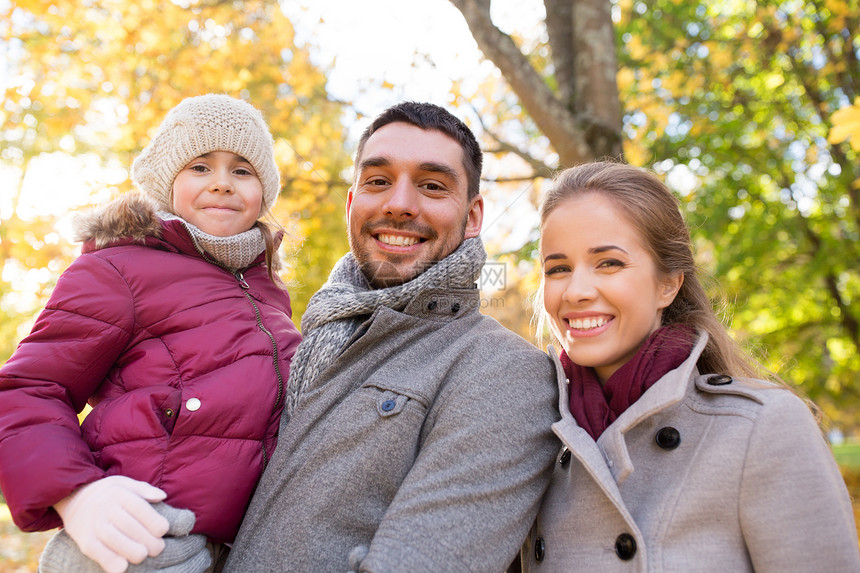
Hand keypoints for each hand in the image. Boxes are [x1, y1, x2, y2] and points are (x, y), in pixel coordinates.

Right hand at [39, 503, 209, 572]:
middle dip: (147, 540)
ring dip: (132, 551)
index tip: (164, 530)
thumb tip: (162, 496)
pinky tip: (123, 567)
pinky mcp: (84, 540)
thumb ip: (144, 490)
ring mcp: (93, 524)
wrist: (74, 497)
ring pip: (114, 540)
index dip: (153, 521)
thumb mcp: (125, 483)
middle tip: (158, 548)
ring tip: (143, 556)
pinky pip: (97, 552)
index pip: (139, 508)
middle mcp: (104, 508)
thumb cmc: (108, 493)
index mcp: (118, 493)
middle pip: (129, 526)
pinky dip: (110, 561)